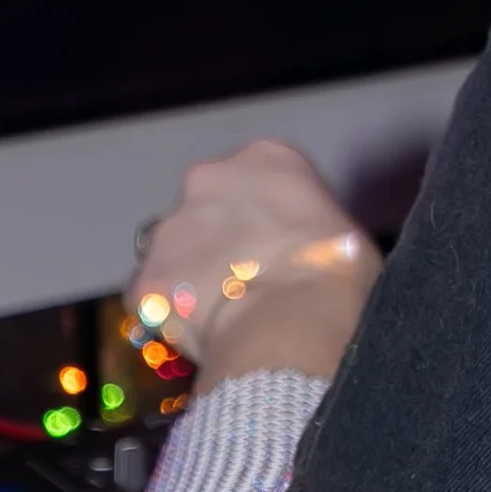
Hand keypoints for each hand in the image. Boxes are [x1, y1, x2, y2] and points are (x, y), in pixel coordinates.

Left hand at [129, 137, 381, 392]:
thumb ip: (309, 225)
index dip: (268, 215)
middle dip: (220, 238)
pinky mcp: (145, 278)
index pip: (259, 176)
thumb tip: (303, 251)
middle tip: (249, 279)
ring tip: (226, 313)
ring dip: (192, 274)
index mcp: (265, 156)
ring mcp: (169, 228)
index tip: (281, 245)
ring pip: (175, 250)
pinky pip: (154, 297)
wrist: (292, 318)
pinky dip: (172, 314)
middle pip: (207, 206)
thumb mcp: (345, 229)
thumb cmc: (338, 270)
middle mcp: (207, 179)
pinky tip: (202, 335)